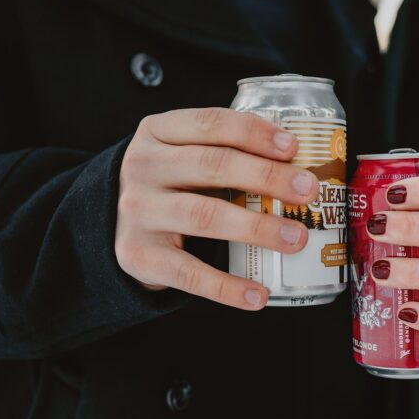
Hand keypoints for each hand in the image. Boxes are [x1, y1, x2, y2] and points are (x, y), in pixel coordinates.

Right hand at [115, 107, 319, 309]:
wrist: (111, 224)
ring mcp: (138, 212)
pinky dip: (226, 287)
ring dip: (257, 227)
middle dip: (266, 177)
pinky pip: (189, 273)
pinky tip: (257, 295)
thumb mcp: (183, 154)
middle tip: (308, 191)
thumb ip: (226, 151)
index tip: (292, 147)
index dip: (254, 133)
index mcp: (158, 132)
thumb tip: (300, 169)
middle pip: (212, 166)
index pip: (210, 123)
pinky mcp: (138, 255)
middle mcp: (143, 167)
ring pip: (204, 216)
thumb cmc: (169, 184)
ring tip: (297, 238)